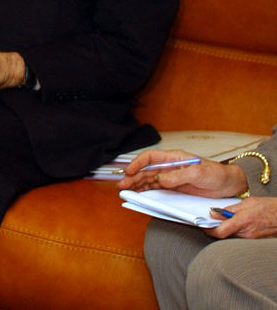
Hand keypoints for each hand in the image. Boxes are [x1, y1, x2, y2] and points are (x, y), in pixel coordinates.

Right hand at [117, 148, 247, 197]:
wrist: (229, 185)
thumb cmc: (216, 174)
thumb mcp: (198, 173)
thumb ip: (178, 176)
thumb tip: (160, 179)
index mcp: (173, 158)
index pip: (150, 157)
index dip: (137, 163)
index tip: (129, 171)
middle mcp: (169, 167)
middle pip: (146, 170)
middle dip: (132, 177)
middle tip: (122, 186)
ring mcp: (171, 178)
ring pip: (148, 180)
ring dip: (136, 185)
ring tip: (125, 191)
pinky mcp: (174, 188)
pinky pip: (156, 189)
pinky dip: (145, 192)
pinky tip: (138, 195)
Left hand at [205, 196, 276, 238]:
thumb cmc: (270, 208)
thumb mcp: (248, 203)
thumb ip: (230, 209)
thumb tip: (214, 213)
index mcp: (243, 221)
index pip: (220, 232)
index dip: (209, 230)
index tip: (204, 225)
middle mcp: (246, 233)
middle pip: (224, 235)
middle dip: (216, 228)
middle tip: (213, 220)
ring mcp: (251, 239)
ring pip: (231, 236)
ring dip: (226, 229)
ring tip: (228, 220)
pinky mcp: (255, 241)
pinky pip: (239, 237)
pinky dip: (235, 231)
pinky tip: (237, 224)